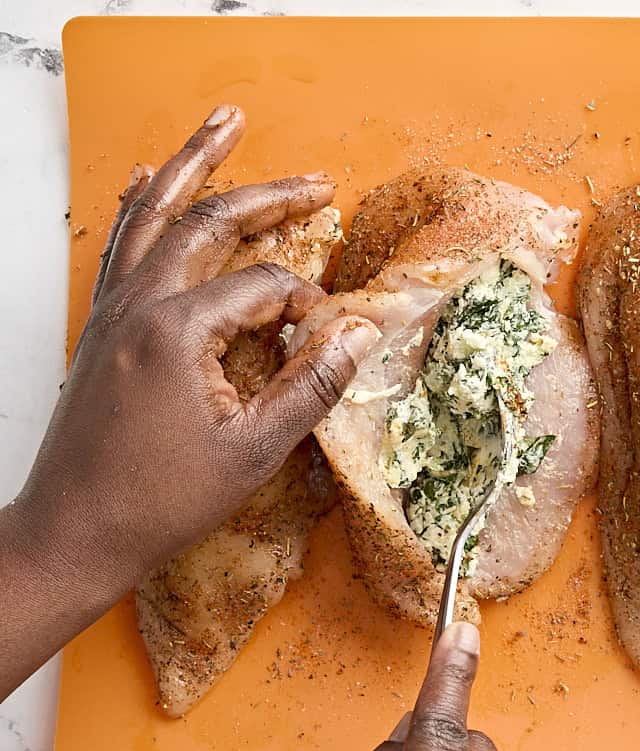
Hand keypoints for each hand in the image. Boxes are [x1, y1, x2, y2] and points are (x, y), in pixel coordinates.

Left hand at [0, 105, 378, 699]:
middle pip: (209, 223)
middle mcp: (139, 306)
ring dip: (192, 165)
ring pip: (155, 215)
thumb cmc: (160, 500)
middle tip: (316, 180)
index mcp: (178, 333)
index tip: (327, 336)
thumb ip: (310, 387)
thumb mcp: (253, 453)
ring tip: (223, 125)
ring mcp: (112, 311)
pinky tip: (148, 180)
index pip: (263, 287)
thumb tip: (358, 334)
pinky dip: (139, 204)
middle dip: (268, 195)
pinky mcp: (100, 325)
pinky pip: (121, 244)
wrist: (75, 531)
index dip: (306, 304)